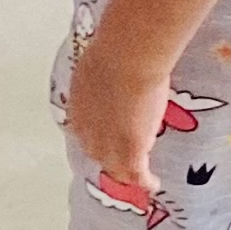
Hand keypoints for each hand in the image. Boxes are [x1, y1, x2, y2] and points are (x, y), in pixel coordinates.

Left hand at [64, 25, 178, 204]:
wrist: (127, 58)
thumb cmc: (116, 48)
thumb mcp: (103, 55)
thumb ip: (109, 60)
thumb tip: (119, 44)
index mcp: (78, 106)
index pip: (84, 128)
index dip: (96, 133)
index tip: (107, 131)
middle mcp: (87, 131)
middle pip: (96, 152)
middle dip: (108, 155)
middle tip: (125, 156)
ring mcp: (107, 144)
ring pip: (115, 168)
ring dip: (125, 173)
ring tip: (137, 177)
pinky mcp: (129, 154)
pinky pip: (137, 176)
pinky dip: (144, 183)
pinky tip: (152, 186)